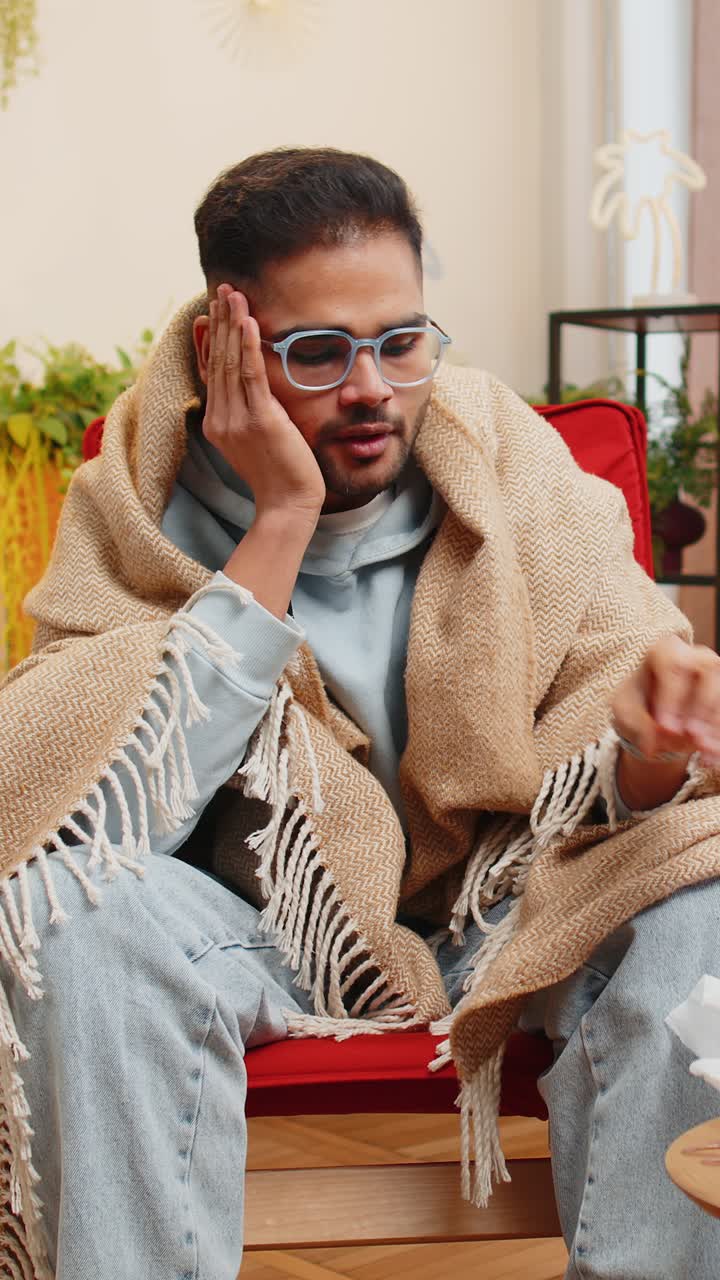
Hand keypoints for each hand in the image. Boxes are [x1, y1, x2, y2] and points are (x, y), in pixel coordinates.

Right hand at [203, 283, 325, 523]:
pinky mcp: (259, 420)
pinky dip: (248, 346)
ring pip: (229, 362)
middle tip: (221, 289)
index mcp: (216, 423)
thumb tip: (254, 389)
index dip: (210, 338)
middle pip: (216, 360)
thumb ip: (249, 413)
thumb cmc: (279, 475)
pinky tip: (248, 321)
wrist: (287, 504)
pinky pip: (250, 375)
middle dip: (219, 322)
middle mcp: (220, 419)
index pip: (210, 371)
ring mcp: (237, 419)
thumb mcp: (256, 440)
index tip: (212, 311)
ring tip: (232, 294)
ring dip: (231, 324)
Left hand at [611, 635, 719, 810]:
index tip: (664, 725)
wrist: (652, 715)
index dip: (672, 696)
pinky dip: (718, 740)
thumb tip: (653, 745)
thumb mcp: (626, 712)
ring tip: (703, 749)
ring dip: (715, 723)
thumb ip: (639, 724)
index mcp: (665, 652)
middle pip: (709, 670)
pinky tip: (709, 759)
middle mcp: (695, 657)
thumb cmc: (636, 704)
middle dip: (702, 705)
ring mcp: (715, 676)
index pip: (673, 665)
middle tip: (690, 734)